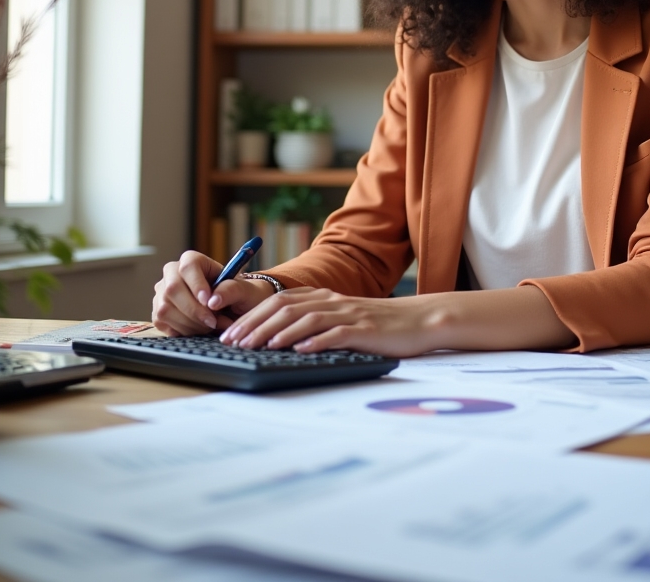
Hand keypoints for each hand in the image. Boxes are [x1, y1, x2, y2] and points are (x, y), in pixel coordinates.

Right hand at [152, 250, 275, 335]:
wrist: (231, 308)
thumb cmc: (237, 294)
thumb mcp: (243, 289)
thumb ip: (231, 290)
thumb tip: (213, 301)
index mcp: (192, 260)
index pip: (188, 267)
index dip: (197, 284)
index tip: (209, 301)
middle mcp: (172, 274)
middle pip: (172, 289)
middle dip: (194, 310)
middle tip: (213, 322)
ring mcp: (162, 293)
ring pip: (165, 309)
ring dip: (190, 323)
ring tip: (210, 326)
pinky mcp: (158, 313)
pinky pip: (163, 324)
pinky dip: (183, 331)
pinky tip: (199, 329)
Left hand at [219, 289, 445, 358]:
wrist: (419, 321)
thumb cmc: (380, 324)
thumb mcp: (344, 318)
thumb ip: (316, 322)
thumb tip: (279, 338)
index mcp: (324, 297)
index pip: (280, 301)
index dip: (252, 316)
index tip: (231, 333)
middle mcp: (332, 302)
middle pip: (286, 308)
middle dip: (256, 324)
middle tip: (234, 342)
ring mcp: (348, 314)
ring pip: (306, 319)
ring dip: (278, 332)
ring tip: (258, 346)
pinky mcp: (364, 329)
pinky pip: (336, 333)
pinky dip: (315, 341)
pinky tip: (299, 351)